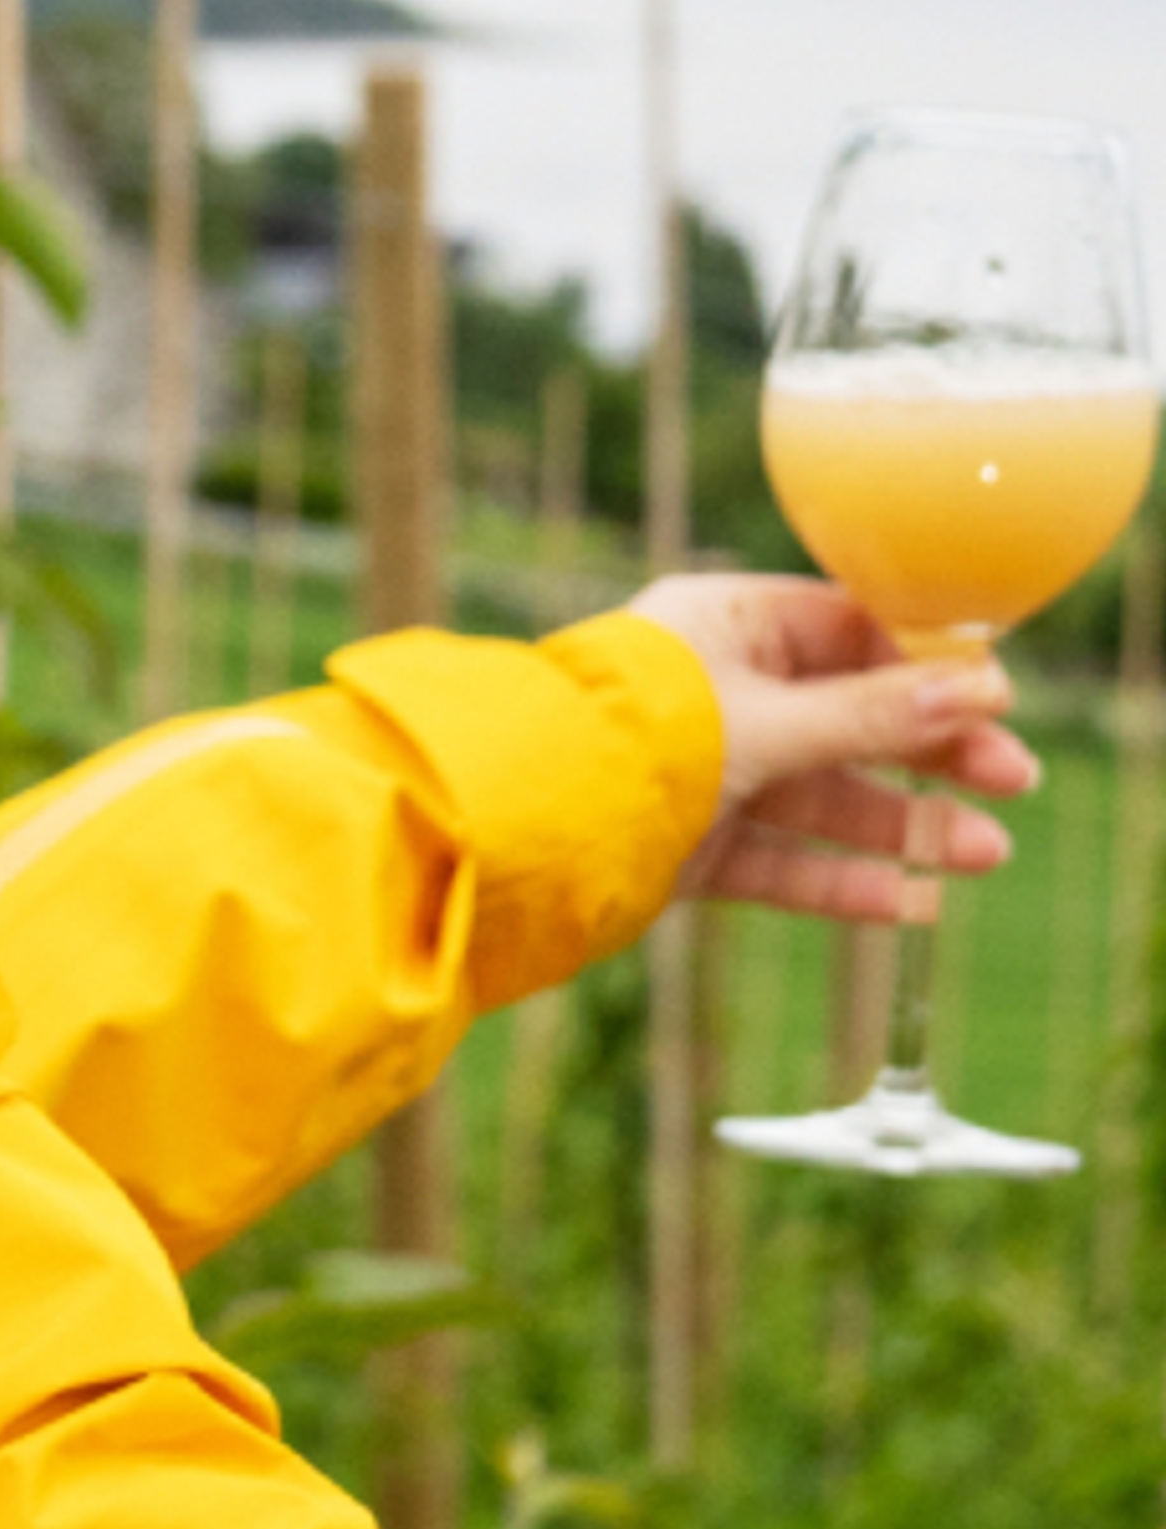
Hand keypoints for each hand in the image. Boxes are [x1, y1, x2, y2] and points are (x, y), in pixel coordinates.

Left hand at [627, 570, 1036, 922]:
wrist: (516, 831)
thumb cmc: (631, 743)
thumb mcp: (767, 722)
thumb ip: (872, 715)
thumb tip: (980, 688)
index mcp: (721, 624)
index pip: (848, 632)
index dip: (925, 669)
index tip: (996, 702)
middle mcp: (715, 693)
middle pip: (847, 719)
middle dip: (930, 752)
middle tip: (1014, 781)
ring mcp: (702, 774)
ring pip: (820, 797)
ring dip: (901, 826)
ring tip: (984, 854)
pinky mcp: (687, 848)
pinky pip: (780, 862)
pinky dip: (840, 881)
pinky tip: (911, 904)